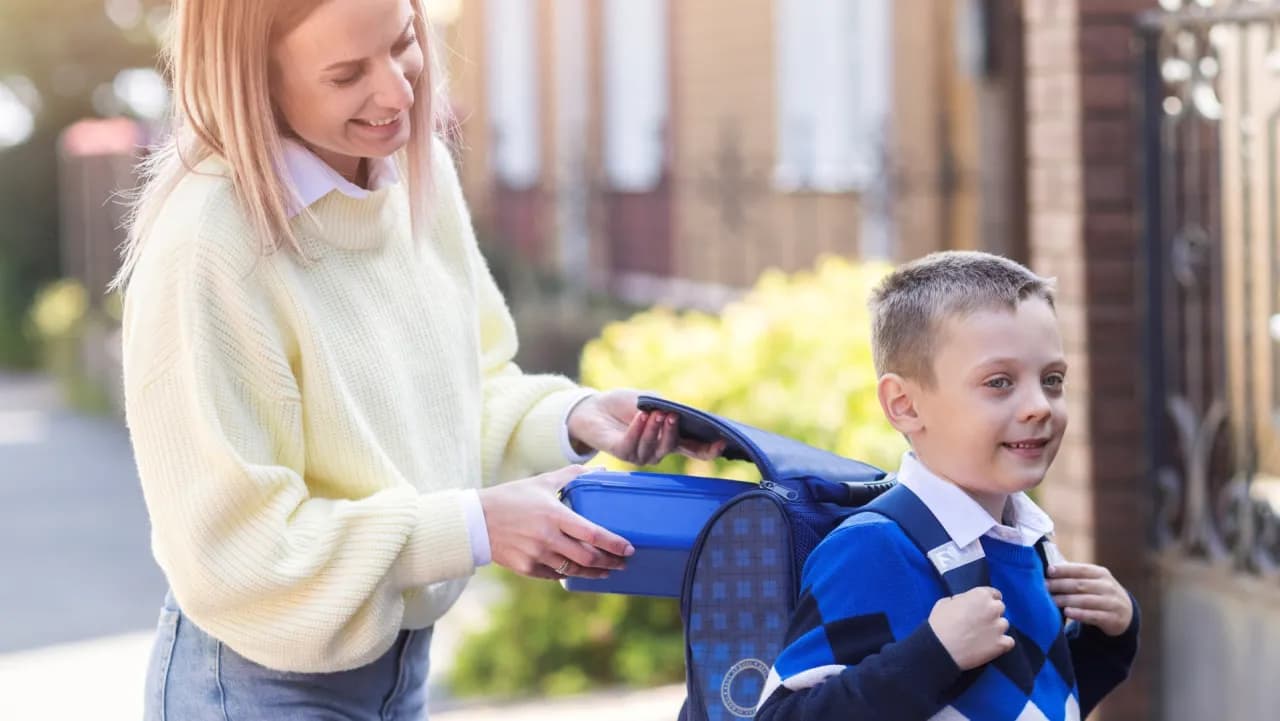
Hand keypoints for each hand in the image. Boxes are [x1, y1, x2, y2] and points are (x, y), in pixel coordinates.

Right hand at [478, 465, 633, 579]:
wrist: (476, 521)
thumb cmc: (511, 498)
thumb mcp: (542, 482)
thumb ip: (572, 476)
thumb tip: (600, 471)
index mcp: (554, 515)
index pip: (592, 533)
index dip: (614, 544)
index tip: (629, 549)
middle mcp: (547, 538)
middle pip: (587, 557)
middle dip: (609, 562)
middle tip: (622, 563)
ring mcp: (537, 555)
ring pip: (574, 570)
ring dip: (594, 573)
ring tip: (606, 571)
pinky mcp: (527, 568)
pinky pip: (555, 575)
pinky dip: (570, 574)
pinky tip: (579, 571)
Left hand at [566, 390, 725, 465]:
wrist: (594, 407)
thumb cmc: (626, 404)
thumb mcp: (652, 400)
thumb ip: (668, 406)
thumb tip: (682, 412)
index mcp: (670, 439)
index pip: (694, 449)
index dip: (709, 449)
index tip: (722, 443)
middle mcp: (657, 451)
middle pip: (672, 447)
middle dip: (673, 431)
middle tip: (672, 415)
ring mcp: (639, 454)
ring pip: (652, 447)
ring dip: (654, 429)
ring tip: (654, 412)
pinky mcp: (620, 453)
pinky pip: (632, 445)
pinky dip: (637, 430)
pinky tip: (640, 416)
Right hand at [928, 587, 1014, 670]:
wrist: (940, 648)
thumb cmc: (939, 623)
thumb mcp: (946, 602)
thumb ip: (962, 600)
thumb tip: (967, 603)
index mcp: (980, 595)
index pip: (994, 593)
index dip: (987, 601)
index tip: (982, 608)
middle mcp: (993, 608)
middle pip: (1000, 608)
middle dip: (992, 613)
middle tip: (980, 622)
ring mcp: (999, 626)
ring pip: (1004, 625)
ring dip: (996, 628)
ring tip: (983, 636)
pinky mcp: (1001, 644)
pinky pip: (1009, 642)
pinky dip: (1002, 643)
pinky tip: (991, 646)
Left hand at [1046, 562, 1133, 635]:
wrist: (1124, 613)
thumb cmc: (1099, 593)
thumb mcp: (1092, 581)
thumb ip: (1074, 575)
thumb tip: (1049, 569)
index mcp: (1100, 574)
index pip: (1081, 569)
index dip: (1064, 570)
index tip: (1048, 571)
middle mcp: (1107, 586)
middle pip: (1081, 585)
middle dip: (1060, 585)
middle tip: (1044, 587)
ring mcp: (1112, 603)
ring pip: (1086, 600)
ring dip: (1067, 600)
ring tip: (1052, 600)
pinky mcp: (1112, 618)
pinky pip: (1094, 616)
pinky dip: (1080, 614)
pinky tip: (1067, 612)